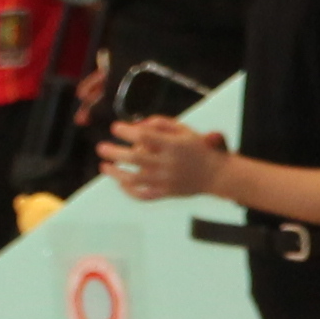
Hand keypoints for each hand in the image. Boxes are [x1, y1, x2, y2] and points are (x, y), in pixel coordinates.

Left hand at [98, 115, 224, 202]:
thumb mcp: (185, 129)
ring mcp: (166, 180)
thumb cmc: (199, 148)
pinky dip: (128, 191)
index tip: (116, 128)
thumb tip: (135, 125)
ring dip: (115, 173)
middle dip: (113, 151)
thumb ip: (160, 123)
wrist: (218, 175)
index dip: (126, 130)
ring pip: (133, 179)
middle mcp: (168, 163)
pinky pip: (143, 195)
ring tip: (104, 166)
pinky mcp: (166, 193)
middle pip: (134, 157)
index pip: (144, 135)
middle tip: (101, 148)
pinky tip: (121, 182)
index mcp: (173, 145)